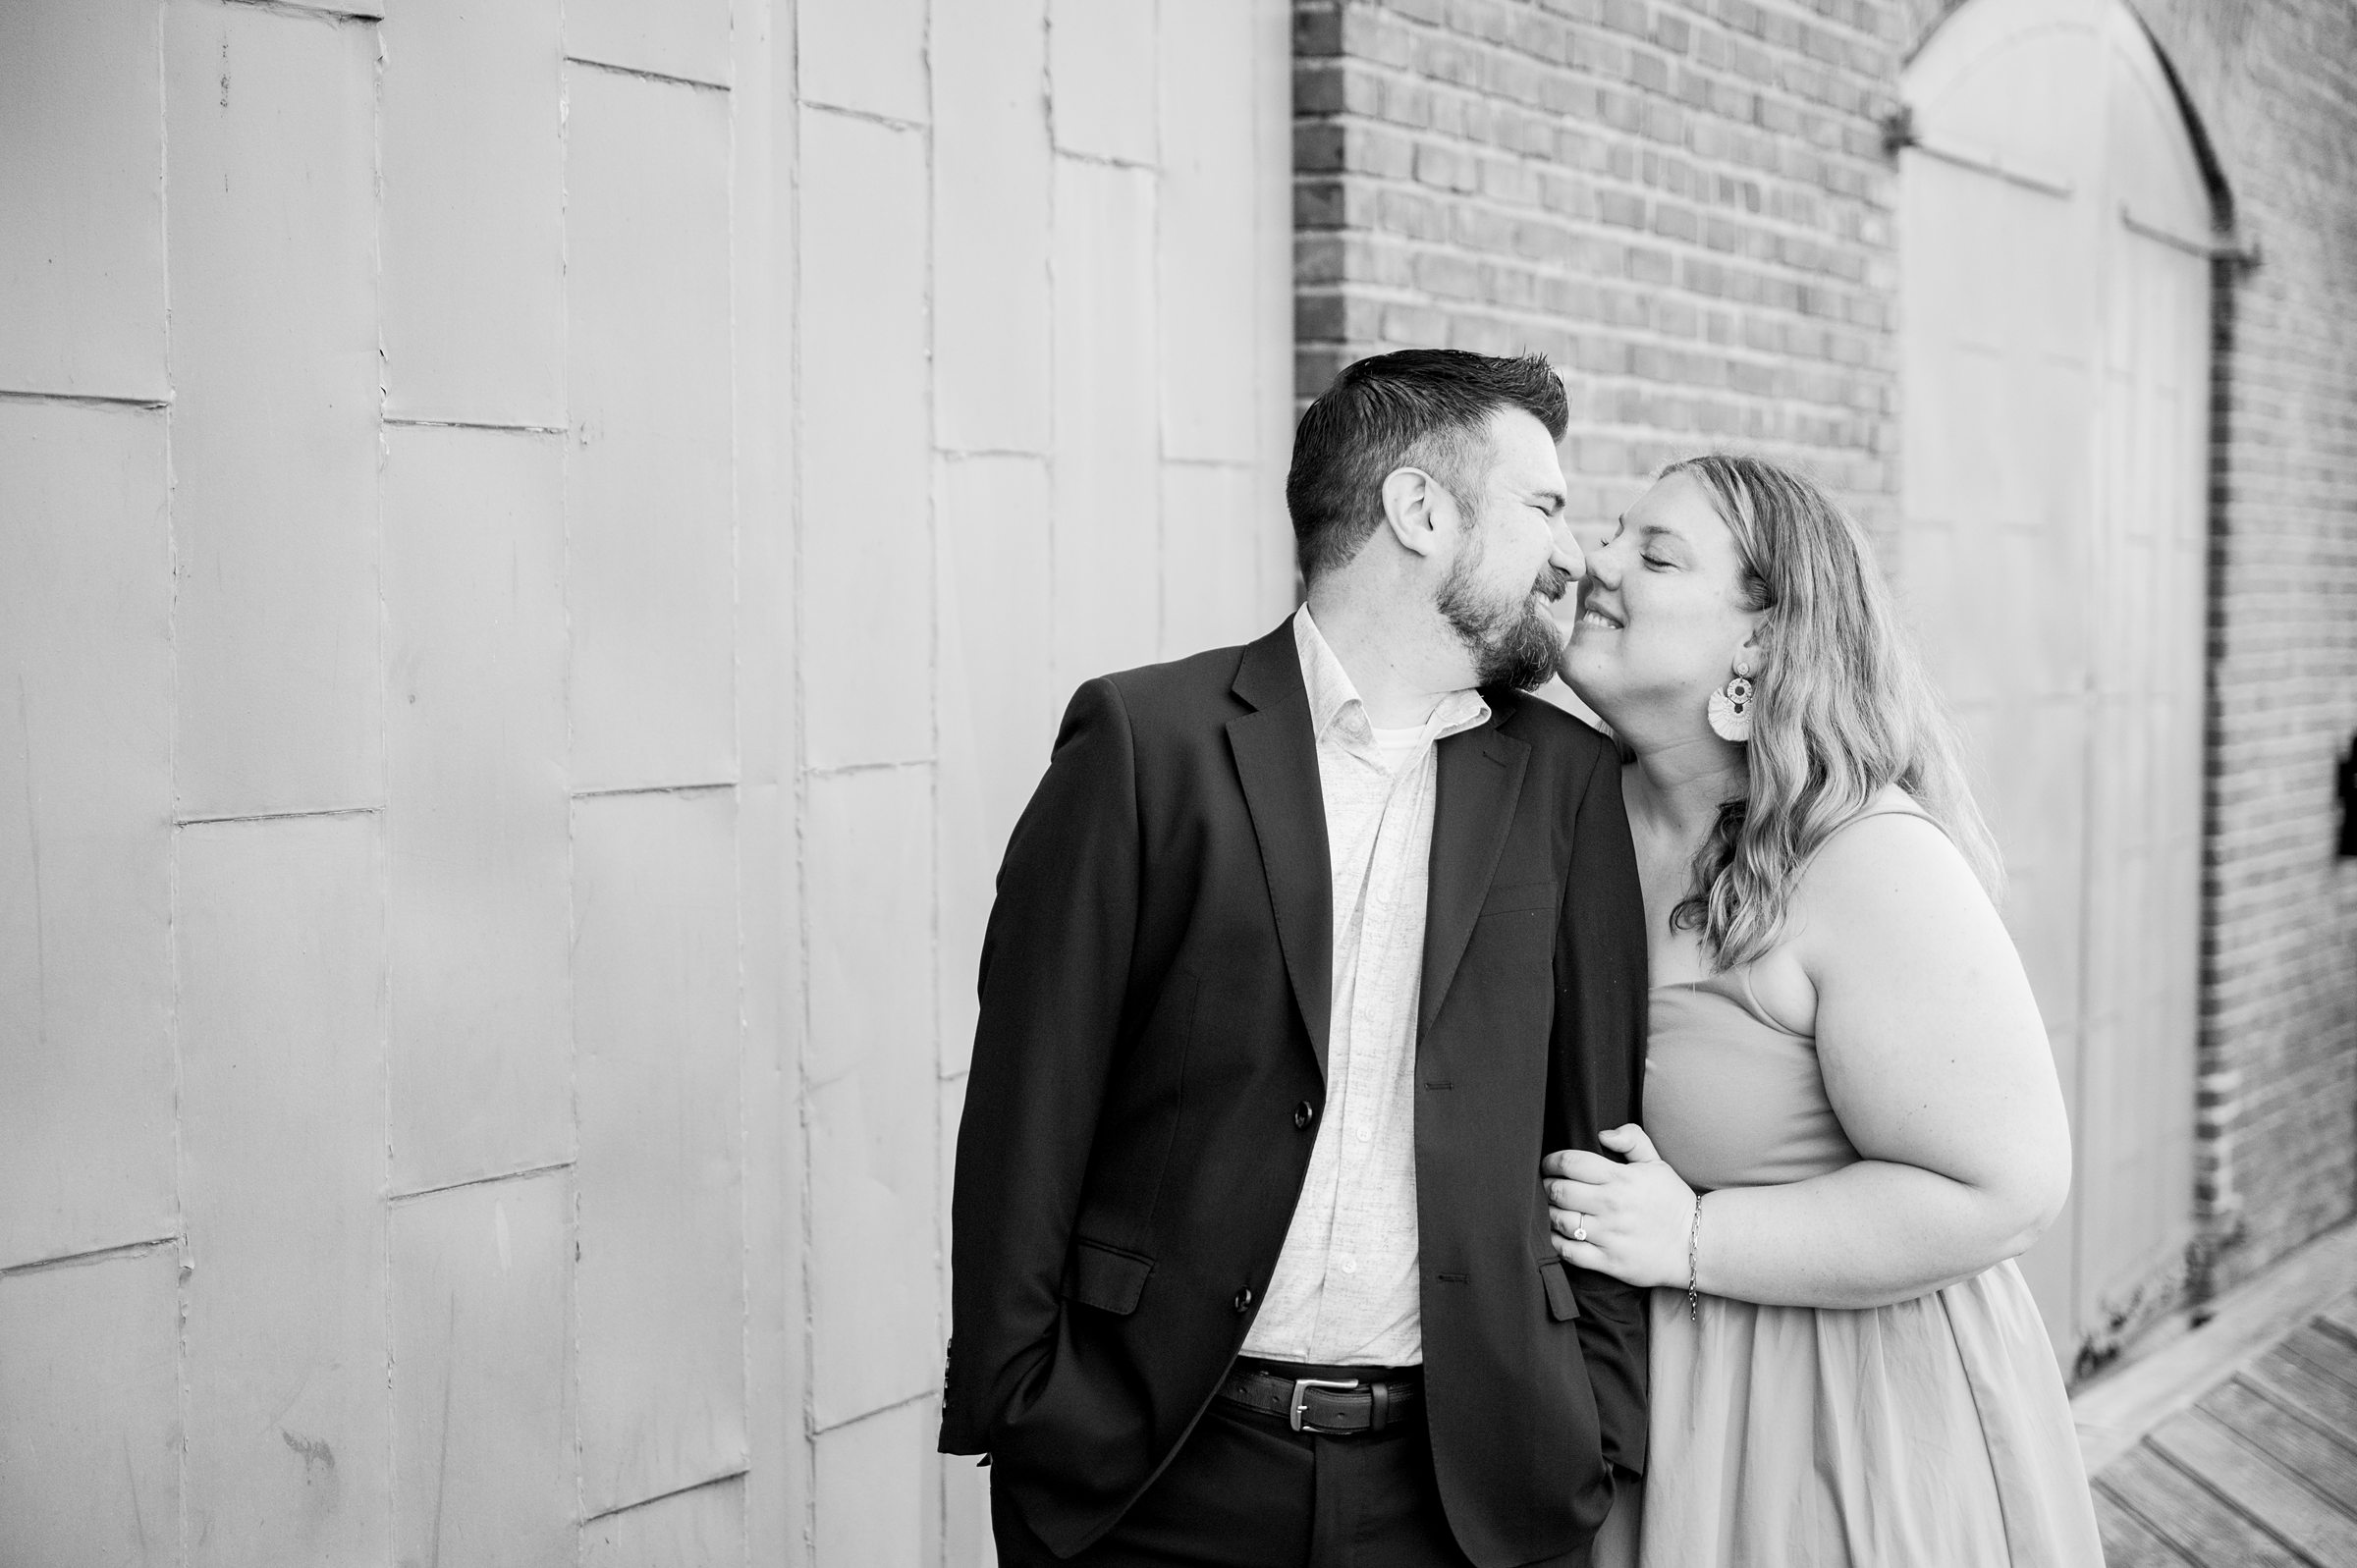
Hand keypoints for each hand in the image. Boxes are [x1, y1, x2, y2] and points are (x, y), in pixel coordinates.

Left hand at [1542, 1124, 1696, 1289]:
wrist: (1696, 1245)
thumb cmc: (1672, 1201)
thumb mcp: (1657, 1162)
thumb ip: (1631, 1139)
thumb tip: (1602, 1134)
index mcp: (1620, 1179)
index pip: (1570, 1163)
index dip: (1552, 1162)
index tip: (1549, 1165)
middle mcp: (1611, 1206)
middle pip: (1558, 1191)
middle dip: (1548, 1186)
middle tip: (1550, 1187)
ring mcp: (1609, 1235)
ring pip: (1560, 1221)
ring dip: (1552, 1213)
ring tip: (1557, 1210)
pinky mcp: (1609, 1262)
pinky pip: (1568, 1251)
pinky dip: (1558, 1241)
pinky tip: (1562, 1234)